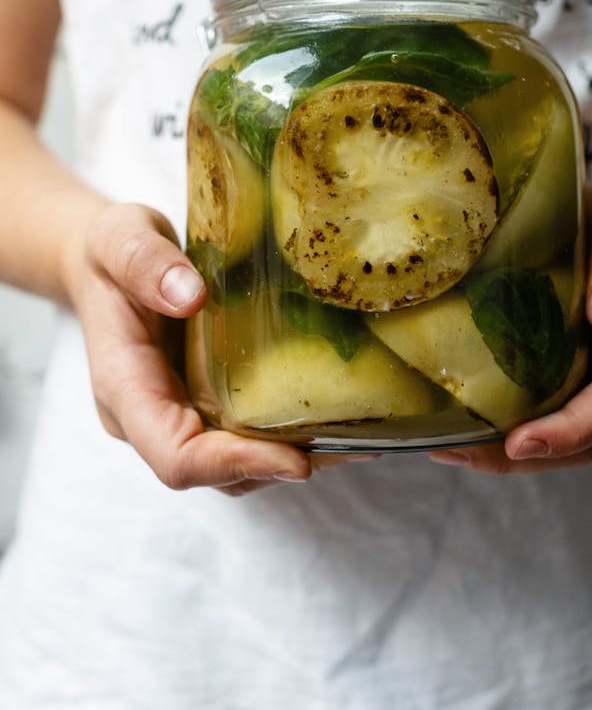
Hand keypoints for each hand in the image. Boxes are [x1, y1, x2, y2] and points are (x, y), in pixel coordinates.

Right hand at [70, 202, 324, 494]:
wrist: (110, 259)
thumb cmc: (110, 250)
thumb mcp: (118, 238)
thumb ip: (143, 263)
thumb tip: (189, 295)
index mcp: (124, 389)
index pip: (176, 456)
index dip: (235, 465)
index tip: (296, 459)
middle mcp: (151, 417)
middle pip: (215, 472)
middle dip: (279, 467)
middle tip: (353, 445)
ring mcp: (179, 414)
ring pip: (236, 465)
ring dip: (294, 457)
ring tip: (361, 438)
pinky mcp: (206, 401)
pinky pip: (245, 434)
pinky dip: (290, 433)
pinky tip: (342, 413)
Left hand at [429, 183, 591, 474]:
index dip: (572, 428)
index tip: (521, 442)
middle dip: (530, 454)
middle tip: (461, 454)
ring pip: (572, 439)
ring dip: (514, 455)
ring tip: (453, 450)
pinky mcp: (579, 374)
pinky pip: (554, 416)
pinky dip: (513, 431)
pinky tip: (467, 428)